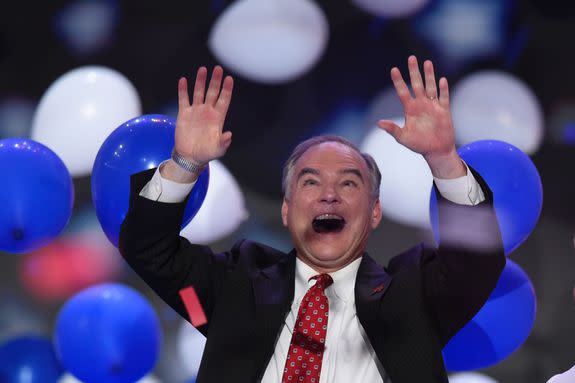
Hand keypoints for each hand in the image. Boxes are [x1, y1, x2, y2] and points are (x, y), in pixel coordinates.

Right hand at [174, 66, 233, 163]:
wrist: (190, 156)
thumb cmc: (206, 153)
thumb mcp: (218, 150)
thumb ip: (224, 142)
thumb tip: (229, 135)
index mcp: (218, 118)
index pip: (224, 100)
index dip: (227, 89)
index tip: (229, 78)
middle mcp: (208, 112)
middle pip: (213, 92)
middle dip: (215, 81)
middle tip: (218, 68)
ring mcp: (196, 111)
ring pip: (199, 92)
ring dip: (200, 81)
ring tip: (202, 69)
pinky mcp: (184, 114)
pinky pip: (183, 99)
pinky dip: (183, 90)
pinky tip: (183, 81)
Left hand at [378, 56, 464, 177]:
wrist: (436, 151)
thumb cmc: (418, 144)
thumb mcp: (403, 138)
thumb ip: (392, 129)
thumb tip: (379, 123)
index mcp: (410, 109)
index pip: (403, 92)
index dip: (398, 81)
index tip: (394, 69)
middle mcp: (421, 104)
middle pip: (417, 84)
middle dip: (414, 72)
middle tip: (412, 58)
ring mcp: (433, 106)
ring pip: (430, 87)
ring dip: (429, 75)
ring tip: (427, 62)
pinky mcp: (444, 111)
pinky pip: (444, 98)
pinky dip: (443, 89)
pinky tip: (441, 80)